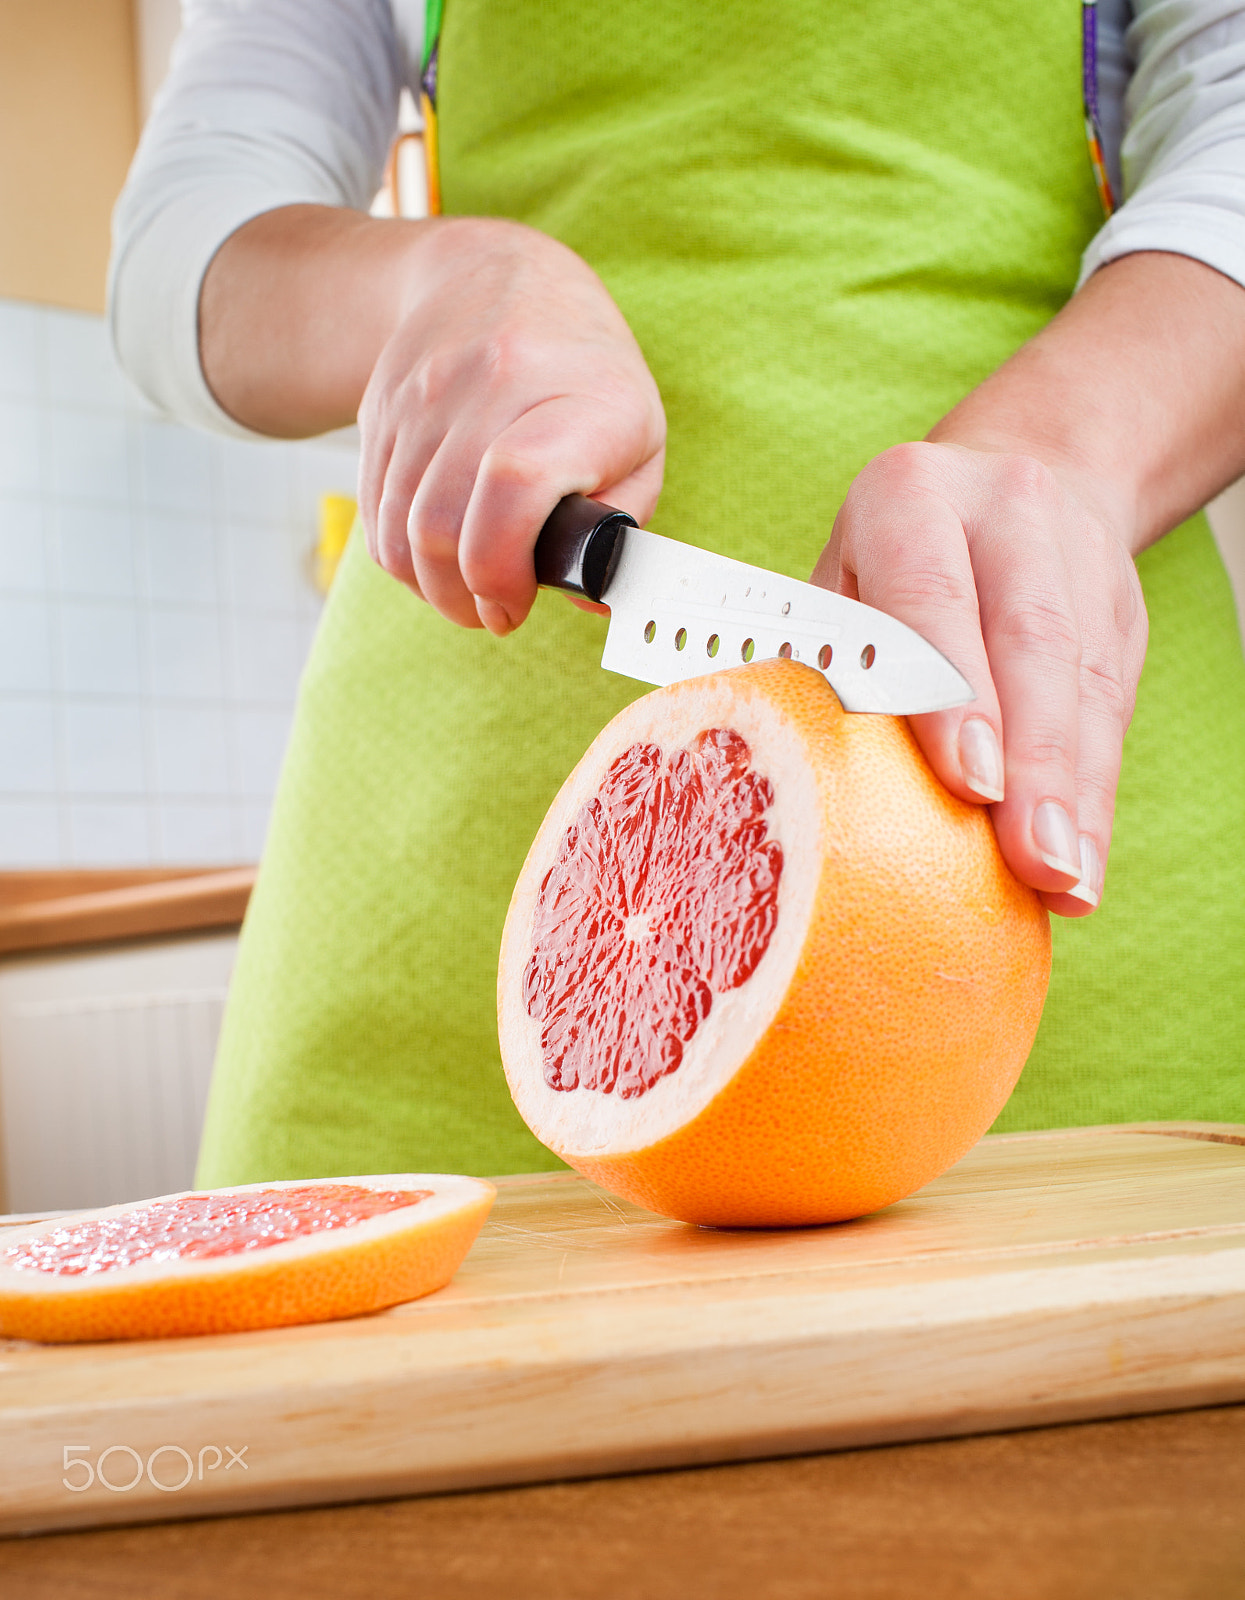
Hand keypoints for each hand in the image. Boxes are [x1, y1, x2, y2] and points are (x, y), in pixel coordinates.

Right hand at [357, 217, 664, 633]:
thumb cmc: (584, 377)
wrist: (493, 278)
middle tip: (495, 612)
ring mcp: (426, 395)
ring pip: (399, 529)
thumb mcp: (637, 438)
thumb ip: (624, 524)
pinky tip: (436, 559)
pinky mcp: (381, 411)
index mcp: (578, 397)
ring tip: (467, 593)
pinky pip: (376, 514)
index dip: (505, 564)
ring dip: (431, 586)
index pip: (516, 482)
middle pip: (442, 523)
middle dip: (465, 597)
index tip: (519, 601)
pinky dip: (402, 557)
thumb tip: (591, 599)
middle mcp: (493, 384)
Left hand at [811, 440, 1147, 916]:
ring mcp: (1076, 556)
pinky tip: (1082, 866)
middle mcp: (1005, 512)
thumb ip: (834, 660)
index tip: (972, 781)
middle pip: (1029, 642)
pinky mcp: (1120, 609)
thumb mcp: (843, 581)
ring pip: (1082, 683)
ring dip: (1074, 795)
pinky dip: (1093, 795)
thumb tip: (801, 782)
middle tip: (1031, 861)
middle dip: (1034, 761)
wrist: (1011, 477)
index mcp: (909, 497)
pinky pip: (1113, 709)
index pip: (932, 594)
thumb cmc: (886, 562)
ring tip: (1063, 884)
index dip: (954, 692)